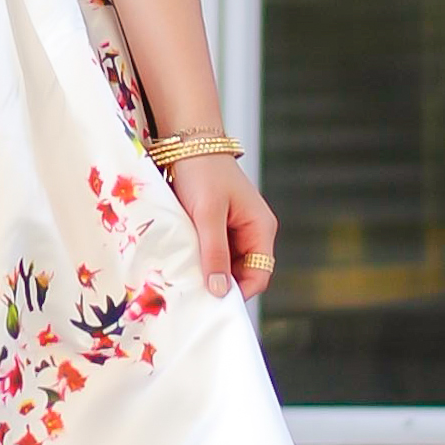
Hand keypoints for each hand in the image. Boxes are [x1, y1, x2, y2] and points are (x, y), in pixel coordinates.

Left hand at [168, 153, 277, 303]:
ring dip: (208, 273)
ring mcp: (235, 230)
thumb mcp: (207, 213)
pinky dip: (200, 260)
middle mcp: (252, 232)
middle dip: (221, 285)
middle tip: (193, 294)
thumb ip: (214, 251)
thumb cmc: (202, 172)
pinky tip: (182, 263)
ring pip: (225, 265)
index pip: (259, 276)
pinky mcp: (217, 227)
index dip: (238, 293)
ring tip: (185, 279)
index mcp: (261, 228)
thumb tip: (219, 290)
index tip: (211, 303)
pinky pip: (213, 253)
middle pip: (243, 274)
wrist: (187, 142)